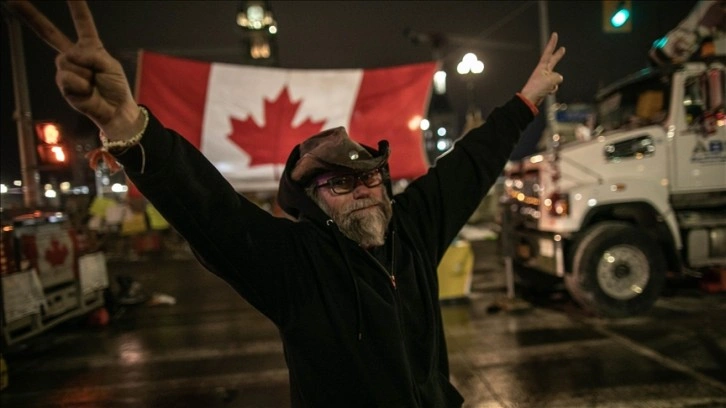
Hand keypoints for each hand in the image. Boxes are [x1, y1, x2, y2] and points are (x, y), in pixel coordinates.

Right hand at [7, 1, 142, 140]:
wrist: (115, 110)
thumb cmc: (115, 88)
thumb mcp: (110, 65)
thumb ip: (92, 56)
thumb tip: (69, 56)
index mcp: (90, 47)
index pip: (82, 23)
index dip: (77, 7)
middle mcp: (74, 55)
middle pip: (49, 33)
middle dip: (31, 15)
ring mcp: (66, 69)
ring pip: (67, 61)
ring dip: (84, 74)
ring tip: (93, 83)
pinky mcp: (63, 84)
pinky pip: (67, 78)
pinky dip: (80, 85)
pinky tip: (87, 91)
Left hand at [520, 32, 565, 106]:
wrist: (529, 100)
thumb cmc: (537, 88)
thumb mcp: (551, 80)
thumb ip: (558, 77)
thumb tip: (559, 79)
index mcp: (542, 66)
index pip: (548, 52)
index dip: (552, 43)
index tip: (554, 35)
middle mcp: (543, 71)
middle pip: (553, 61)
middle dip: (558, 56)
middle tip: (562, 49)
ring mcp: (544, 79)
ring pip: (556, 79)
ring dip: (554, 85)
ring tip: (546, 89)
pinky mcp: (545, 86)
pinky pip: (554, 87)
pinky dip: (552, 90)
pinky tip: (546, 93)